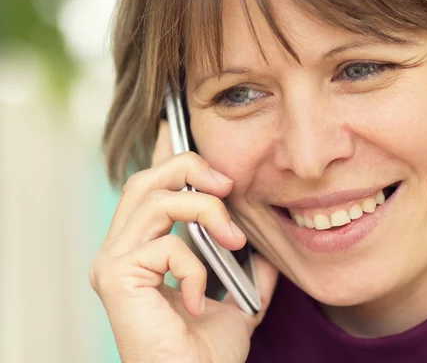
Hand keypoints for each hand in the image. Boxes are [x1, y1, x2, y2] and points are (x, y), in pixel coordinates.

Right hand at [89, 121, 278, 362]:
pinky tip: (201, 300)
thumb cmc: (207, 353)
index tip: (189, 132)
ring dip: (203, 210)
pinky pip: (163, 245)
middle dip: (189, 169)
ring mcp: (113, 263)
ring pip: (153, 199)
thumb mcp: (238, 299)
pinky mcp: (114, 278)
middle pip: (145, 179)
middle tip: (228, 185)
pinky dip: (194, 266)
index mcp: (142, 250)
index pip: (150, 187)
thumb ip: (248, 268)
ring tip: (232, 237)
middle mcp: (119, 251)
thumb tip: (266, 242)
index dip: (168, 154)